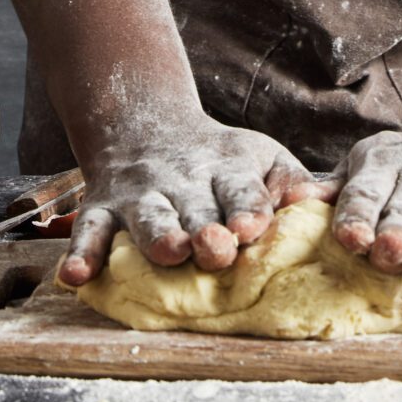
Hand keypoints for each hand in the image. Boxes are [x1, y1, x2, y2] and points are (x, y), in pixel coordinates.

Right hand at [58, 113, 331, 285]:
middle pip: (195, 209)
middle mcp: (182, 182)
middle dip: (205, 230)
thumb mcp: (260, 157)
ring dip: (157, 236)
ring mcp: (140, 195)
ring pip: (147, 218)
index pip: (240, 190)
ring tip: (168, 253)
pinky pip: (89, 230)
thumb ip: (290, 181)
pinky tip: (75, 276)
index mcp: (226, 168)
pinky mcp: (102, 207)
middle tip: (216, 249)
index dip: (247, 208)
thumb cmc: (220, 159)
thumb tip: (326, 199)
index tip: (253, 226)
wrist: (146, 125)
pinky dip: (81, 252)